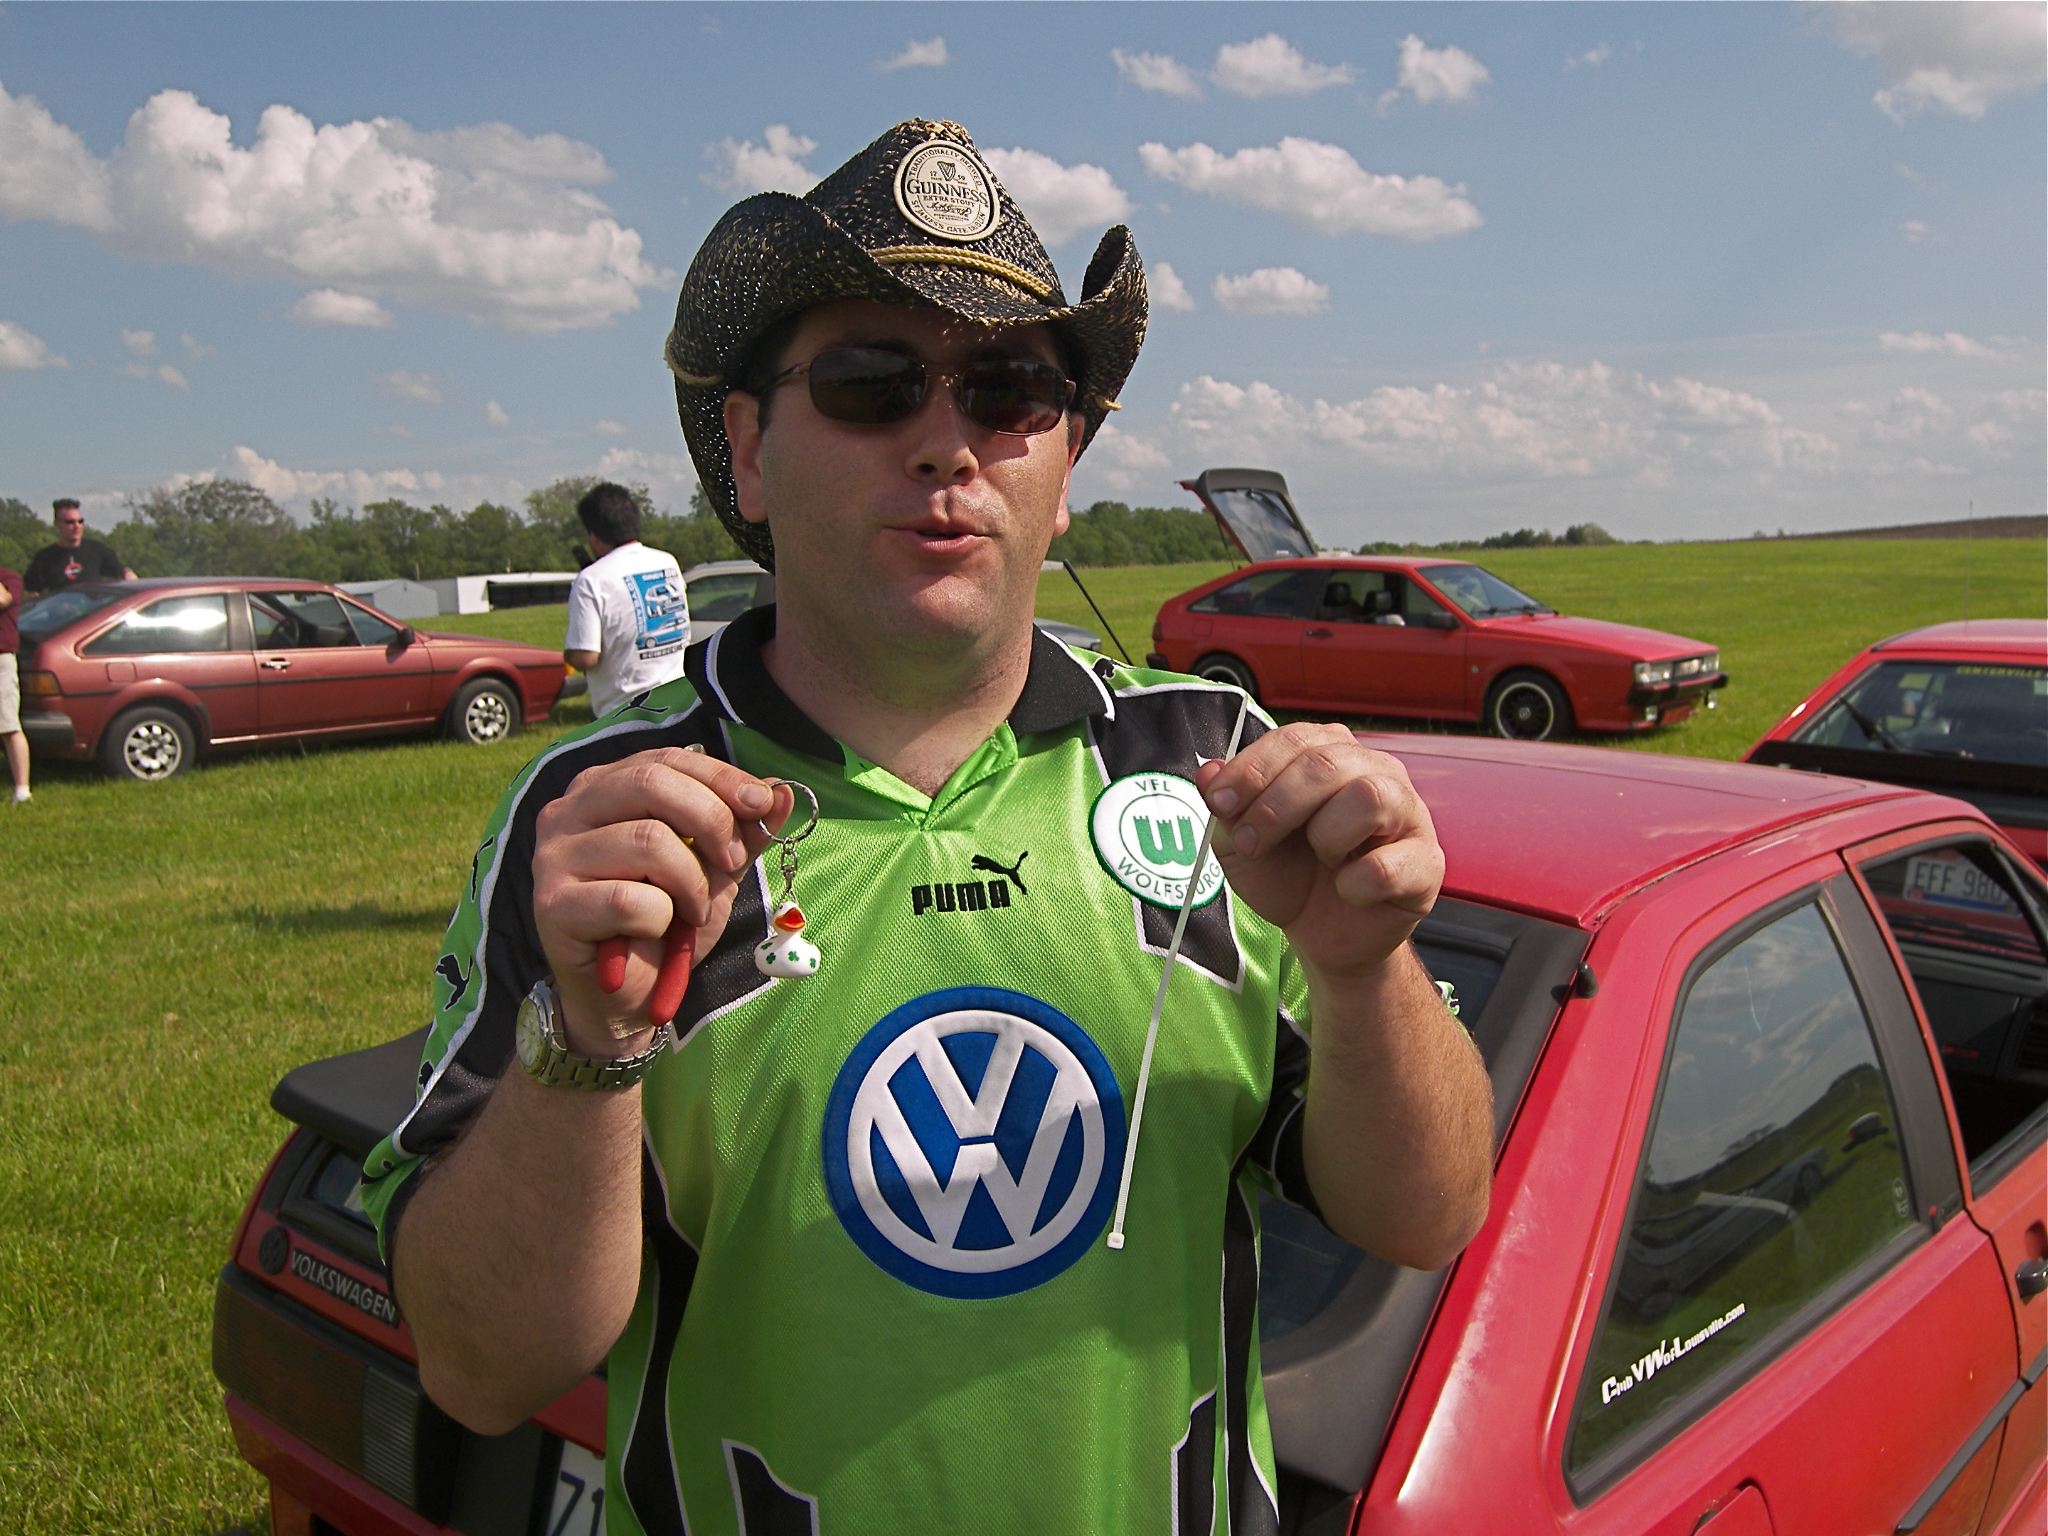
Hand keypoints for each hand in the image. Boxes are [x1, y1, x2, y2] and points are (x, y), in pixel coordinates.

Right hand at [530, 750, 791, 1050]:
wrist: (630, 995)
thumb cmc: (666, 922)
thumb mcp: (714, 869)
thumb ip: (742, 830)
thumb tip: (782, 791)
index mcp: (604, 786)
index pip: (666, 758)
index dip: (720, 777)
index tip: (762, 804)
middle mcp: (569, 810)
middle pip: (651, 784)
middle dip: (711, 820)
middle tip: (732, 861)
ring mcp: (552, 855)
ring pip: (646, 841)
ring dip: (690, 883)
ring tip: (693, 910)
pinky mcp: (551, 903)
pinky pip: (628, 899)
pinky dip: (660, 920)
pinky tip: (656, 933)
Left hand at [1196, 723, 1440, 980]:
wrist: (1324, 936)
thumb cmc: (1290, 877)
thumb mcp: (1242, 844)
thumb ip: (1226, 807)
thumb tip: (1209, 772)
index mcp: (1332, 754)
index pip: (1295, 739)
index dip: (1253, 769)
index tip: (1220, 803)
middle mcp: (1376, 772)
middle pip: (1327, 763)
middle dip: (1276, 805)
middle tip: (1251, 842)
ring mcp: (1409, 814)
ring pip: (1368, 796)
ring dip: (1326, 836)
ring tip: (1321, 859)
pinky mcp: (1426, 862)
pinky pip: (1387, 865)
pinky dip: (1353, 885)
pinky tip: (1347, 890)